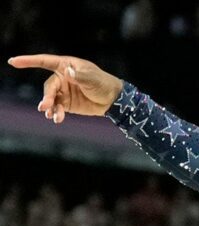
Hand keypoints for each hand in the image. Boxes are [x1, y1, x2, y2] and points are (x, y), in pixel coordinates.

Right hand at [7, 54, 122, 123]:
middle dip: (47, 96)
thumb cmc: (103, 83)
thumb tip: (67, 72)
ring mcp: (63, 91)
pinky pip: (57, 108)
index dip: (28, 61)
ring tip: (51, 115)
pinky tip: (57, 119)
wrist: (113, 99)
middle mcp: (62, 77)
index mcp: (66, 65)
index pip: (44, 61)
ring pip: (51, 99)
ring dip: (50, 107)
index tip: (13, 61)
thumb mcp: (92, 78)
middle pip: (48, 86)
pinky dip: (56, 113)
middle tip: (45, 106)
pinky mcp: (66, 103)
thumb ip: (79, 76)